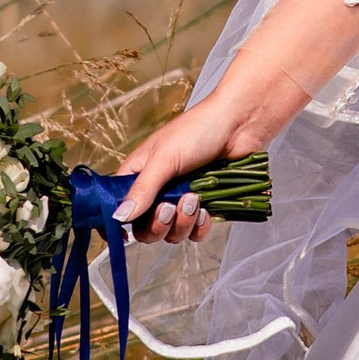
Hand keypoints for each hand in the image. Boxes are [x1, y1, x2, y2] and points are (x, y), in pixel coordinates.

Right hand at [112, 93, 242, 245]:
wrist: (240, 125)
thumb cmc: (198, 129)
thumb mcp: (164, 158)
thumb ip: (143, 190)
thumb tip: (119, 216)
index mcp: (139, 174)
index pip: (118, 206)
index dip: (118, 223)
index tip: (123, 234)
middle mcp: (158, 190)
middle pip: (145, 228)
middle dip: (157, 225)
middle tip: (168, 208)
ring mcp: (181, 200)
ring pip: (172, 233)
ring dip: (182, 222)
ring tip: (194, 199)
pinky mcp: (205, 206)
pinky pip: (196, 232)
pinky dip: (200, 227)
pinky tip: (206, 209)